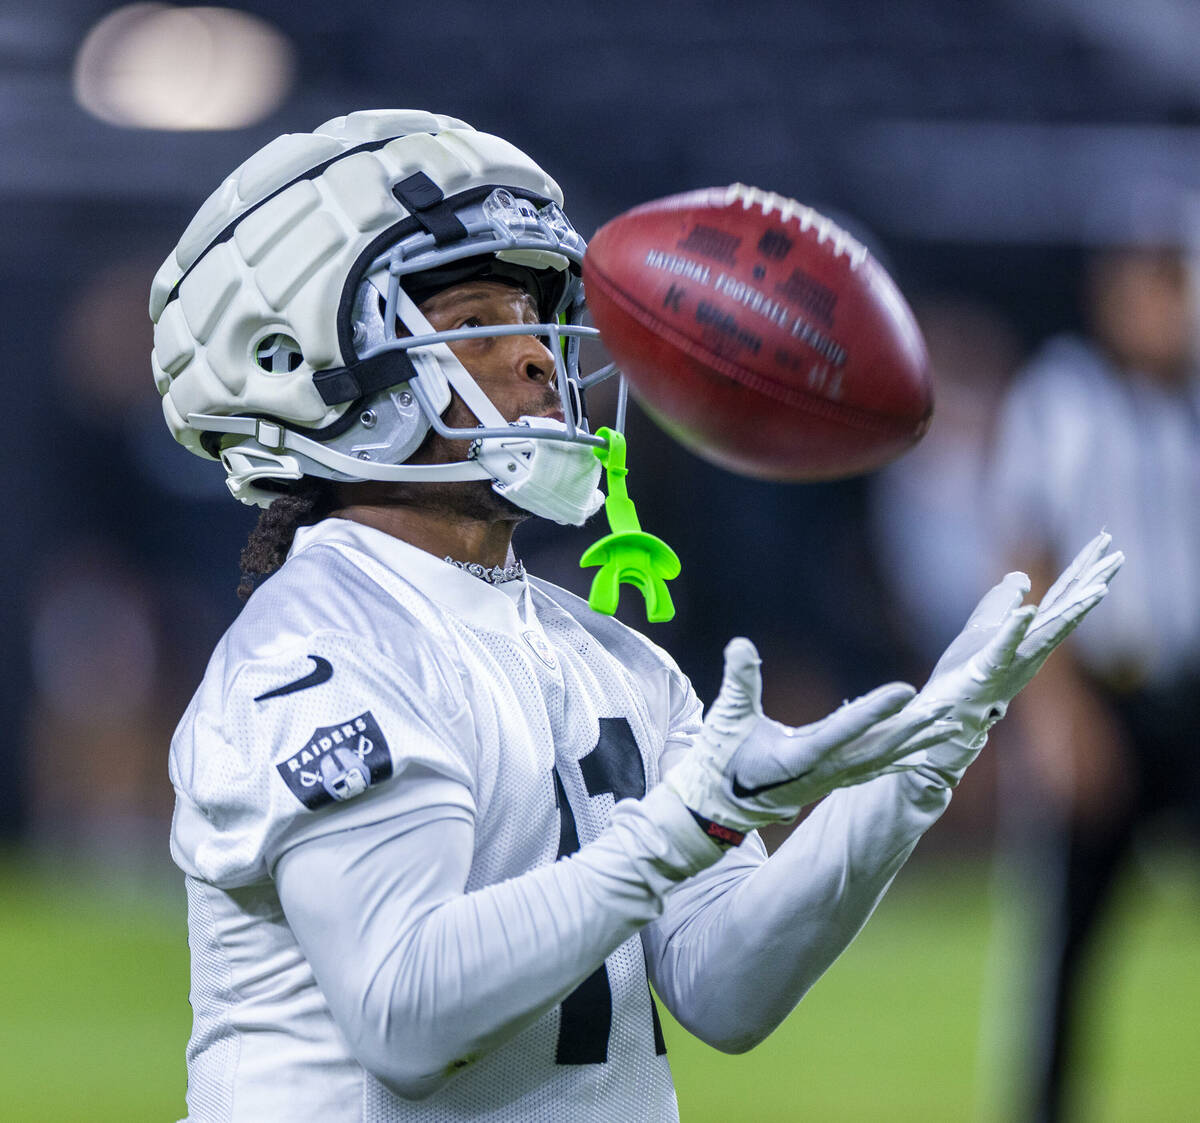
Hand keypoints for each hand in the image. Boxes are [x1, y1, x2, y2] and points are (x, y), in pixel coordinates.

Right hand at [664, 638, 959, 841]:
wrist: (715, 808)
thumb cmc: (719, 761)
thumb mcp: (726, 717)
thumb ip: (738, 681)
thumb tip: (740, 644)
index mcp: (799, 757)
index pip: (845, 730)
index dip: (875, 709)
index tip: (906, 689)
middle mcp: (822, 773)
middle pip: (878, 748)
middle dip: (914, 728)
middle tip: (949, 708)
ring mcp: (829, 781)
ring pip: (883, 760)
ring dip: (917, 742)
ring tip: (951, 726)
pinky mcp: (830, 782)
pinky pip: (874, 770)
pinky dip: (901, 759)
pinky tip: (922, 753)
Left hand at [895, 530, 1123, 786]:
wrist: (946, 710)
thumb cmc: (966, 671)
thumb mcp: (985, 625)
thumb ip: (1005, 600)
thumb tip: (1023, 578)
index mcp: (1031, 633)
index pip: (1062, 596)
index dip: (1083, 569)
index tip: (1106, 543)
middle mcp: (1030, 647)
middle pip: (1066, 609)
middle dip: (1091, 582)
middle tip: (1118, 556)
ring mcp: (1012, 660)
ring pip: (1048, 631)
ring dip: (1072, 610)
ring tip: (1098, 588)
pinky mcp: (986, 669)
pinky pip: (1003, 647)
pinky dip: (1015, 629)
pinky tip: (1027, 611)